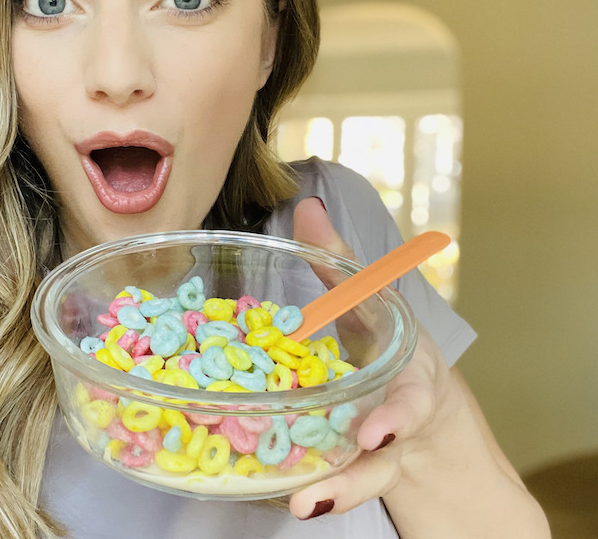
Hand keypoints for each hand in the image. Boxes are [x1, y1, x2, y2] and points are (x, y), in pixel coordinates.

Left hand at [287, 197, 451, 519]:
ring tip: (305, 505)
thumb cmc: (387, 352)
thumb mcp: (371, 307)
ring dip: (337, 492)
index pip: (411, 400)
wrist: (417, 413)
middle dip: (362, 468)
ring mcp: (377, 455)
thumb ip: (339, 262)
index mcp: (409, 380)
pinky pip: (340, 486)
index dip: (398, 416)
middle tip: (328, 489)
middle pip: (384, 454)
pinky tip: (295, 502)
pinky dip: (322, 496)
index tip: (380, 430)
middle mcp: (398, 423)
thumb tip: (308, 207)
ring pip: (362, 480)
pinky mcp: (355, 471)